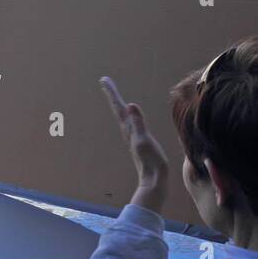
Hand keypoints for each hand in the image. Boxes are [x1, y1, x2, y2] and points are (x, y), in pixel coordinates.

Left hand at [100, 77, 169, 212]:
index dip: (112, 92)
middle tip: (105, 81)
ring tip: (114, 95)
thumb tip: (131, 104)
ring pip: (123, 115)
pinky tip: (130, 116)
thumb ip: (138, 122)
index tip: (104, 79)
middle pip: (118, 108)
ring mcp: (133, 136)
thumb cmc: (150, 160)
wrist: (154, 179)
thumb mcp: (144, 139)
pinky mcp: (139, 141)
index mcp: (128, 128)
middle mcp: (128, 130)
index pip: (119, 106)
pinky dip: (129, 115)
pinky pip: (131, 123)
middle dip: (112, 94)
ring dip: (119, 103)